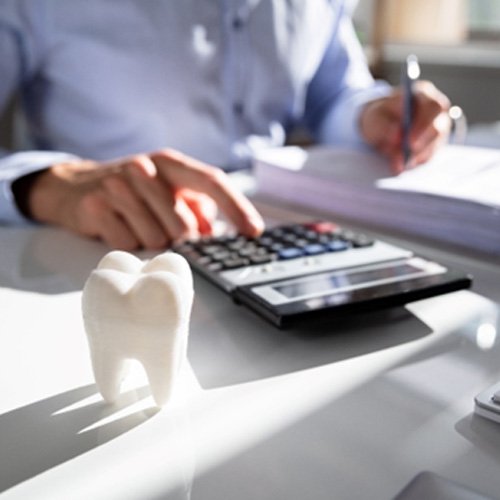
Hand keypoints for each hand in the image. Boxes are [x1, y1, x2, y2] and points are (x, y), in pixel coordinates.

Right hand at [25, 149, 263, 248]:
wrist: (74, 186)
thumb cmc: (134, 191)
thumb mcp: (167, 189)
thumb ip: (196, 207)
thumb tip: (214, 233)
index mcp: (170, 163)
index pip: (212, 181)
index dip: (237, 207)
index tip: (254, 231)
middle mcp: (145, 168)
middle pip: (183, 226)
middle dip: (179, 239)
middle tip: (162, 228)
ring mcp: (118, 186)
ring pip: (156, 240)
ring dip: (151, 242)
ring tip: (136, 223)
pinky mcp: (95, 206)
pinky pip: (128, 245)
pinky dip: (128, 244)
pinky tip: (118, 226)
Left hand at [360, 81, 450, 172]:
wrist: (378, 125)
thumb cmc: (378, 116)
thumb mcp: (374, 117)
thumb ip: (383, 124)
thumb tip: (397, 135)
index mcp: (423, 94)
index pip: (434, 107)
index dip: (424, 125)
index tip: (409, 142)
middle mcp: (436, 111)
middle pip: (438, 129)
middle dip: (421, 146)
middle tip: (404, 159)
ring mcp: (438, 128)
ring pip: (433, 146)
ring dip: (415, 157)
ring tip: (396, 164)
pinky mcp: (433, 144)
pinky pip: (428, 156)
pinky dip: (414, 163)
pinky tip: (400, 165)